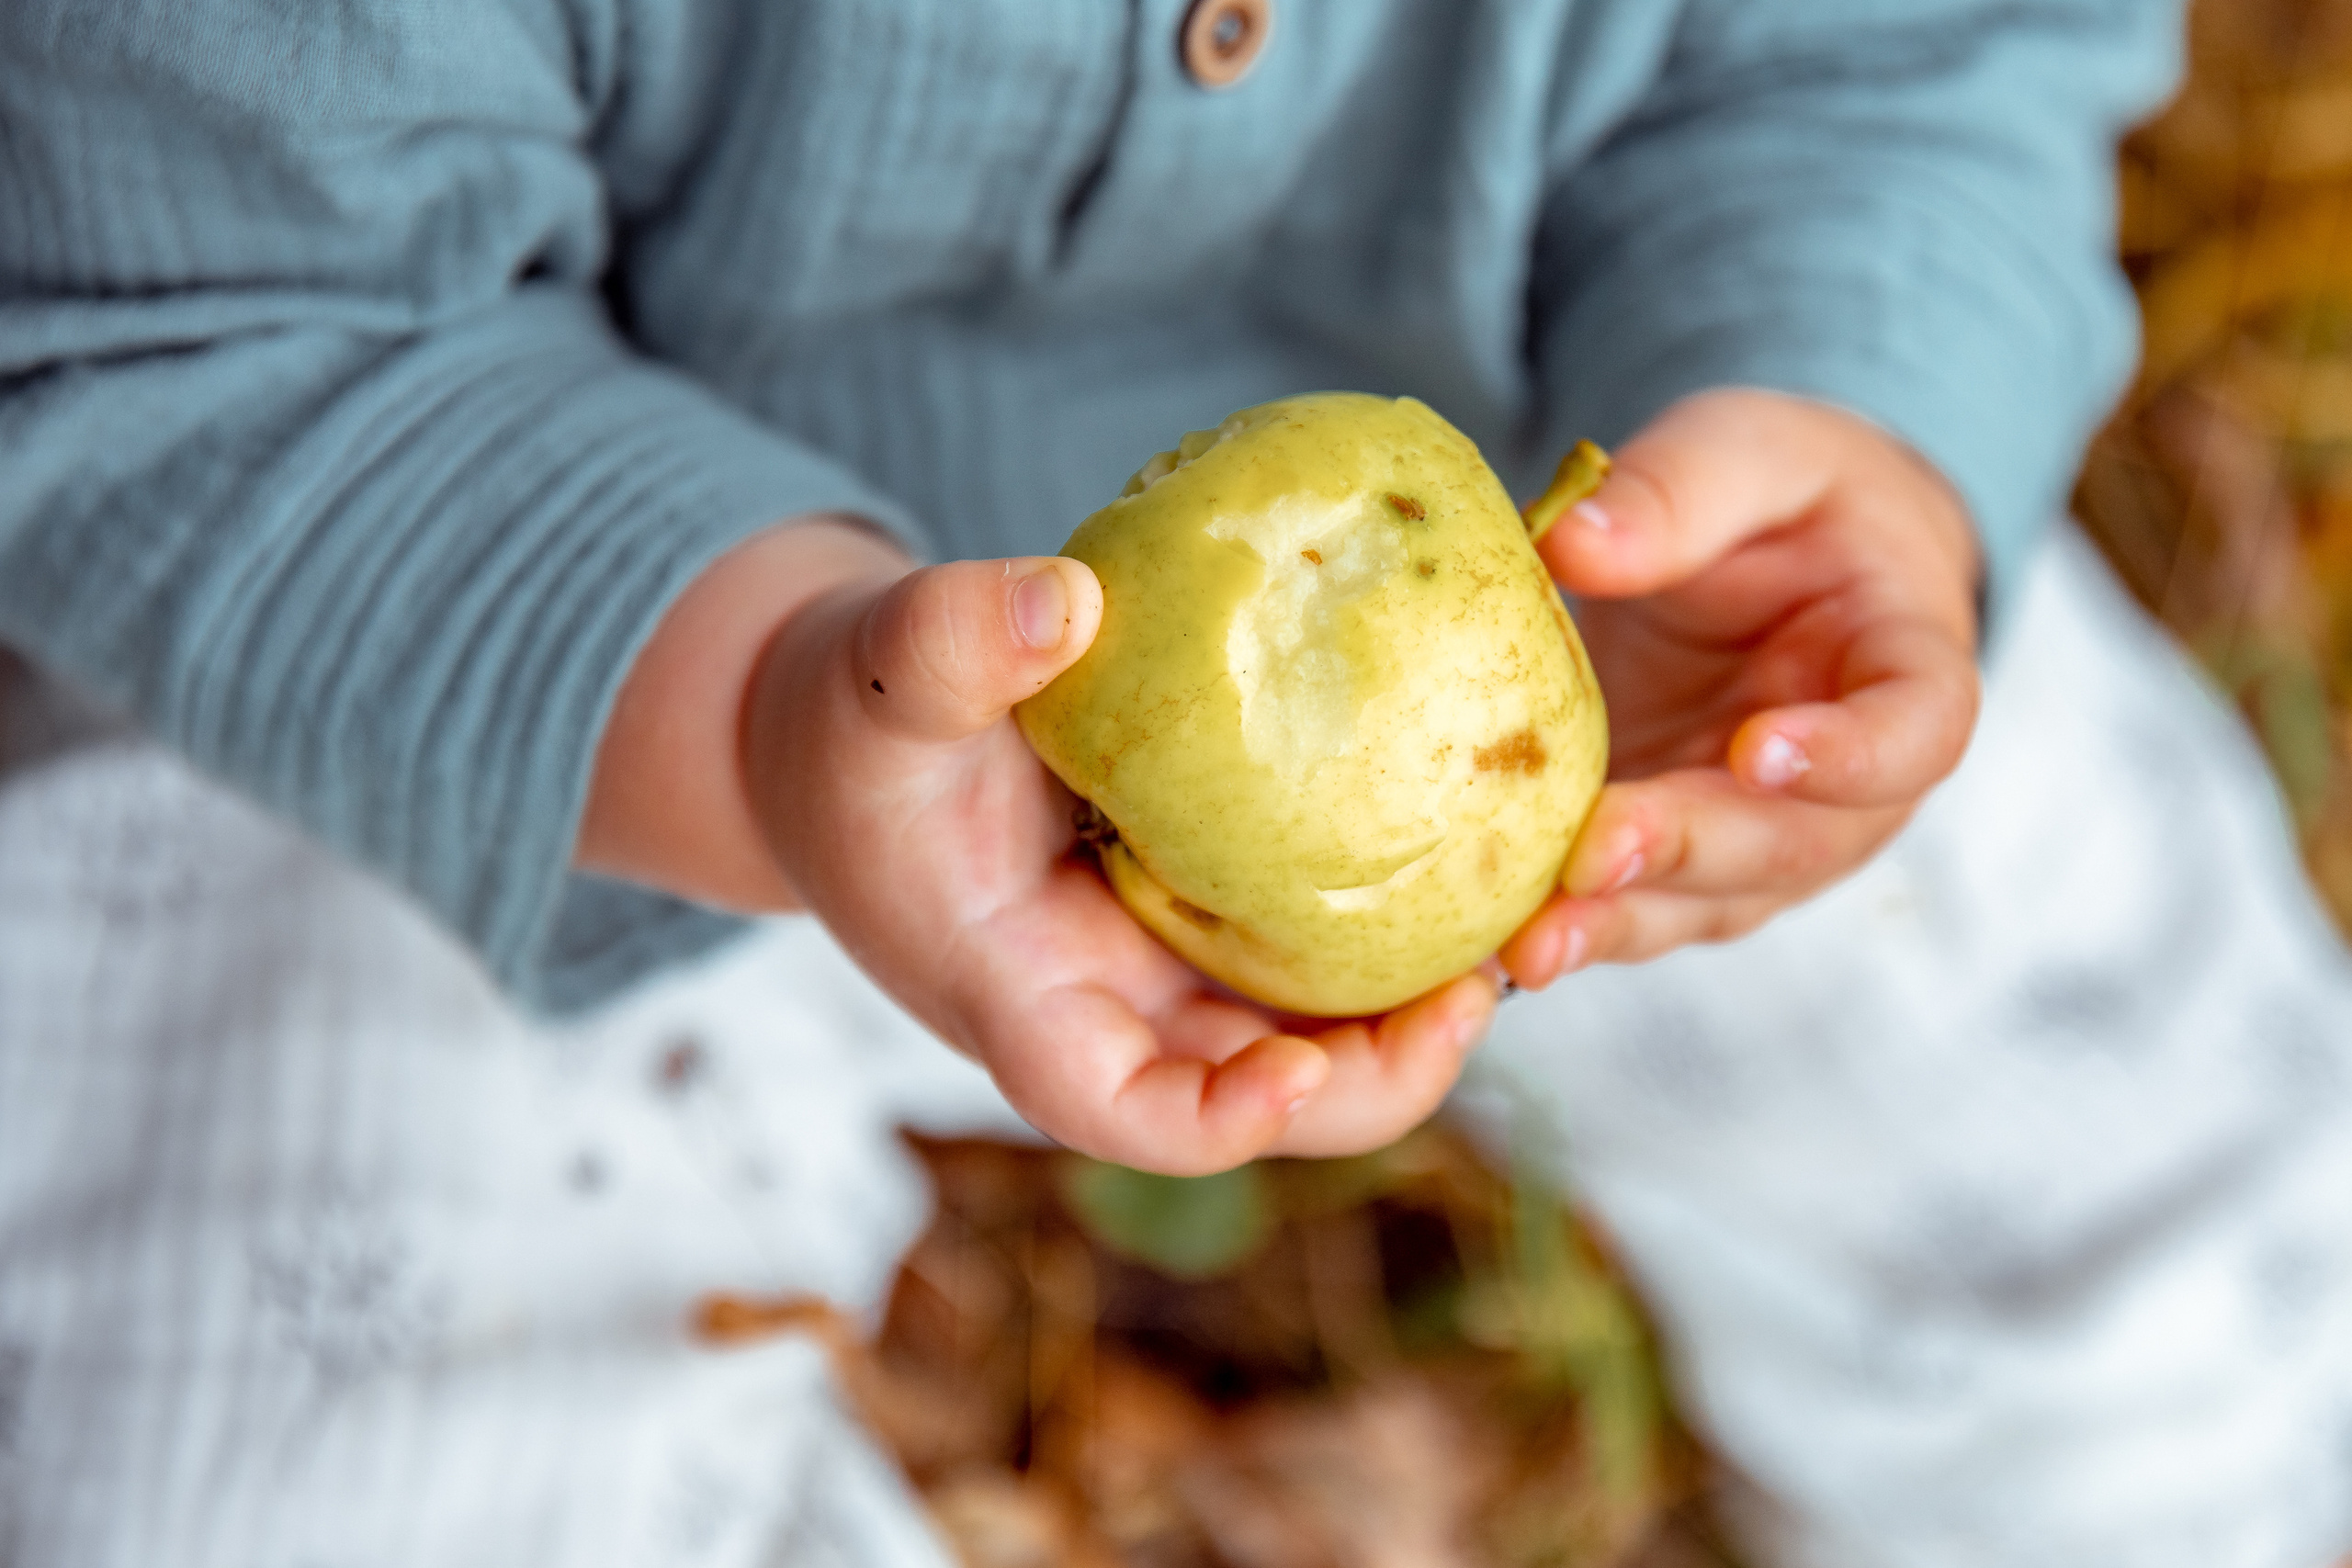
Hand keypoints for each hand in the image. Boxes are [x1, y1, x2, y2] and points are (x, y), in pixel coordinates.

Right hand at [580, 523, 1495, 1174]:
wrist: (856, 730)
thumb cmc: (852, 724)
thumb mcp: (882, 674)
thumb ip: (951, 642)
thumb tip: (1064, 602)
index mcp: (1022, 996)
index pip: (1124, 1112)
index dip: (1220, 1120)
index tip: (1298, 1073)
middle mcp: (1110, 1008)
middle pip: (1260, 1096)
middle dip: (1380, 1075)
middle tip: (1487, 983)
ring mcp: (1164, 965)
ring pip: (1308, 1027)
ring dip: (1412, 1002)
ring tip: (1519, 921)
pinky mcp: (1204, 904)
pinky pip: (1313, 938)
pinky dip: (1392, 916)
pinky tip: (1470, 846)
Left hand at [1499, 388, 1981, 986]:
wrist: (1780, 561)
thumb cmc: (1786, 501)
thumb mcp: (1750, 451)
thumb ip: (1681, 489)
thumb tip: (1565, 541)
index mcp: (1905, 667)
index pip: (1916, 729)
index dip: (1852, 755)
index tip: (1763, 750)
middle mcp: (1848, 788)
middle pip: (1787, 843)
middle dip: (1686, 851)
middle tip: (1596, 854)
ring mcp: (1759, 841)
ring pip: (1700, 902)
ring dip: (1614, 922)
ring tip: (1530, 941)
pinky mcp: (1671, 866)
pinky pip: (1622, 911)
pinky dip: (1558, 931)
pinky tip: (1480, 951)